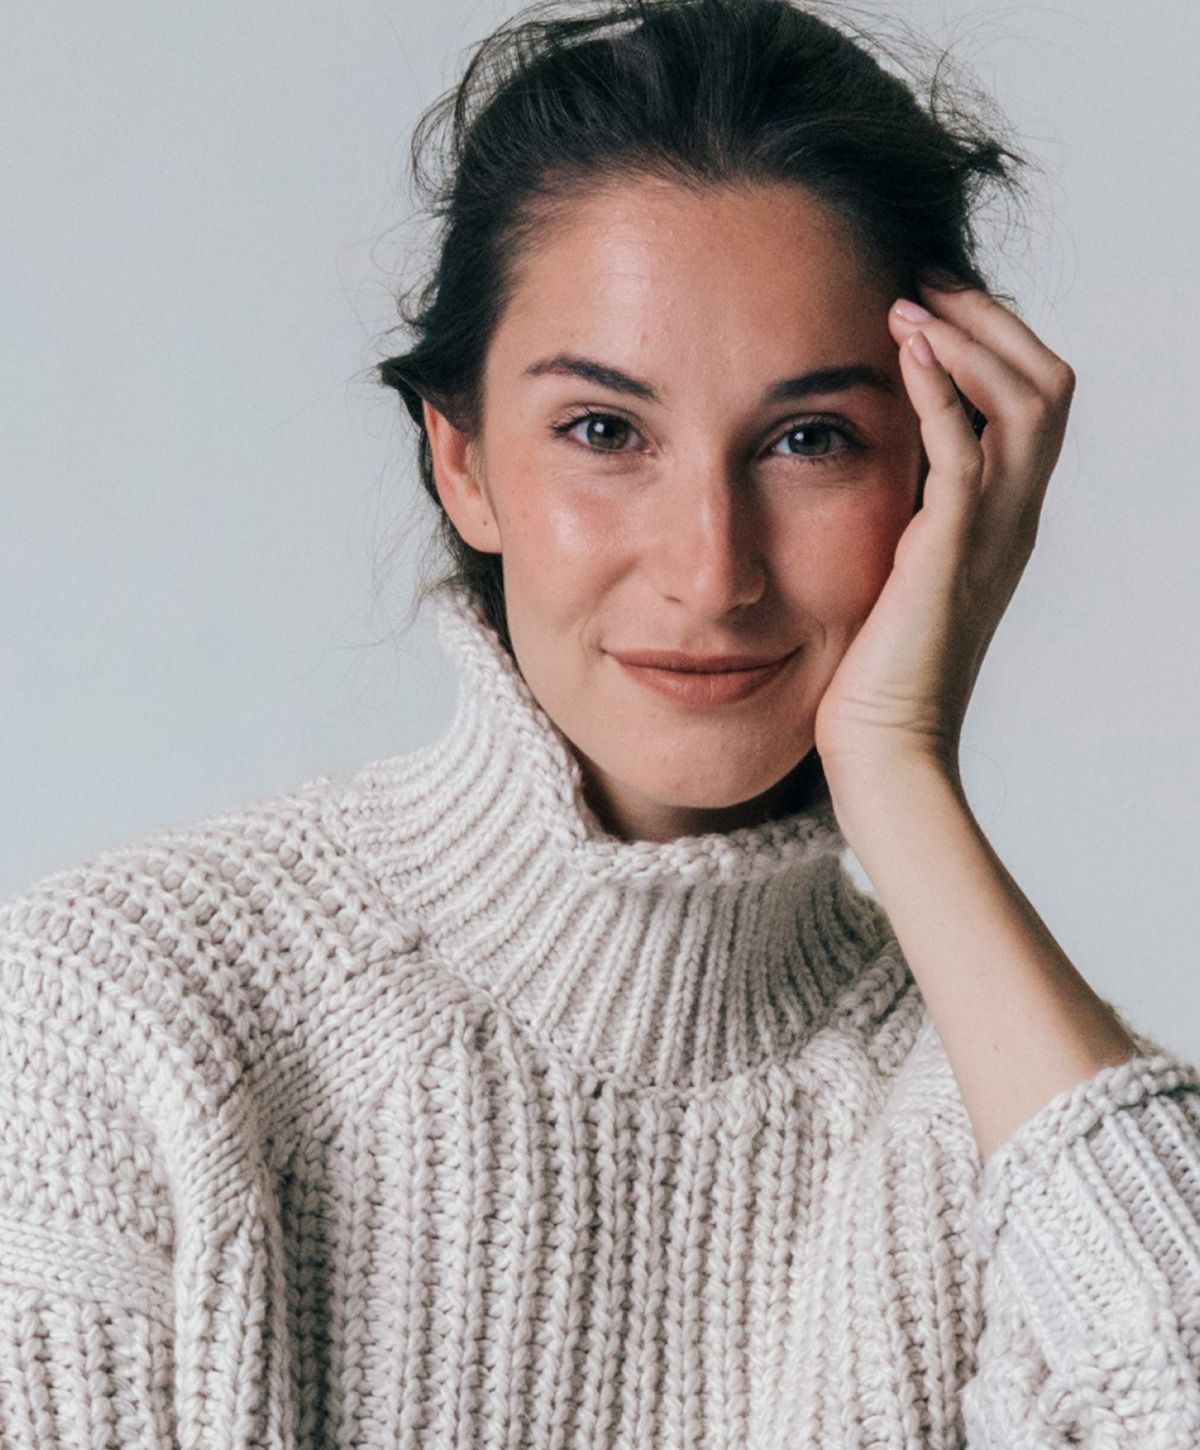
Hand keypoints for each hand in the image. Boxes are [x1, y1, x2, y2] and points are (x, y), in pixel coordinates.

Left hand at [813, 282, 1075, 809]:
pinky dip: (943, 393)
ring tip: (910, 303)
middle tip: (925, 283)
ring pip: (1025, 404)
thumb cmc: (874, 674)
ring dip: (970, 340)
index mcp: (1002, 523)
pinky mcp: (949, 554)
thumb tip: (868, 465)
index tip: (929, 307)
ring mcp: (991, 537)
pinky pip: (965, 453)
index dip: (992, 344)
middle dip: (990, 321)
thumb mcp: (896, 573)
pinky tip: (906, 352)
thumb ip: (903, 517)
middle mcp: (1012, 521)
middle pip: (1046, 385)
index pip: (1032, 404)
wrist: (884, 750)